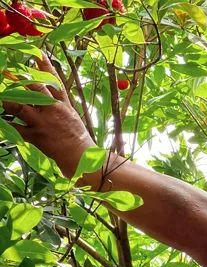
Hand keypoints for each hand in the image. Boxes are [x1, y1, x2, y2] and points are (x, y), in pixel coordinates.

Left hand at [2, 54, 95, 177]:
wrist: (80, 156)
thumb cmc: (76, 137)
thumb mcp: (72, 116)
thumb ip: (59, 103)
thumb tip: (47, 93)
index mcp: (63, 104)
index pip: (54, 80)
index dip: (44, 65)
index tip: (36, 51)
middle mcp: (52, 110)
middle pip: (34, 89)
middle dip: (20, 78)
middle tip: (8, 71)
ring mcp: (42, 122)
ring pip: (19, 106)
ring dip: (7, 100)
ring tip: (2, 96)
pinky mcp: (35, 136)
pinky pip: (15, 127)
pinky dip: (6, 124)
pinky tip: (1, 120)